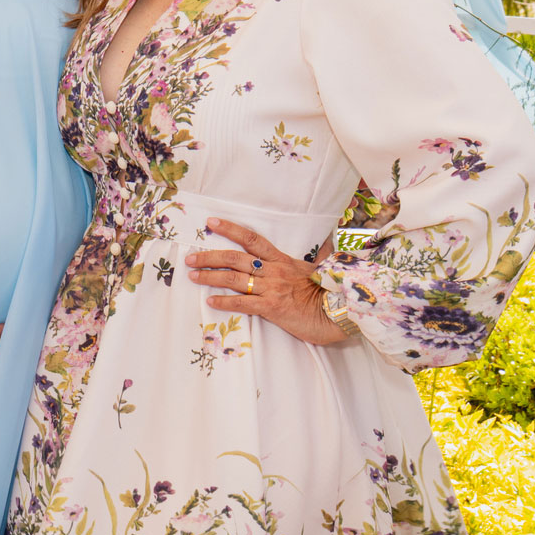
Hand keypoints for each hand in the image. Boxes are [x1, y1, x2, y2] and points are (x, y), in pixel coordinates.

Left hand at [186, 216, 347, 346]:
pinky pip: (243, 303)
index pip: (252, 239)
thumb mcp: (321, 270)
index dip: (230, 229)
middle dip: (209, 256)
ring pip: (234, 278)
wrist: (343, 311)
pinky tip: (211, 301)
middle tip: (190, 258)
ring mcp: (272, 288)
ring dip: (210, 276)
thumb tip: (327, 243)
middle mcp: (274, 271)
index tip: (211, 222)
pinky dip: (224, 301)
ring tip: (193, 276)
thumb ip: (316, 258)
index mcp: (283, 260)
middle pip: (235, 258)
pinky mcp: (272, 308)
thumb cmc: (332, 293)